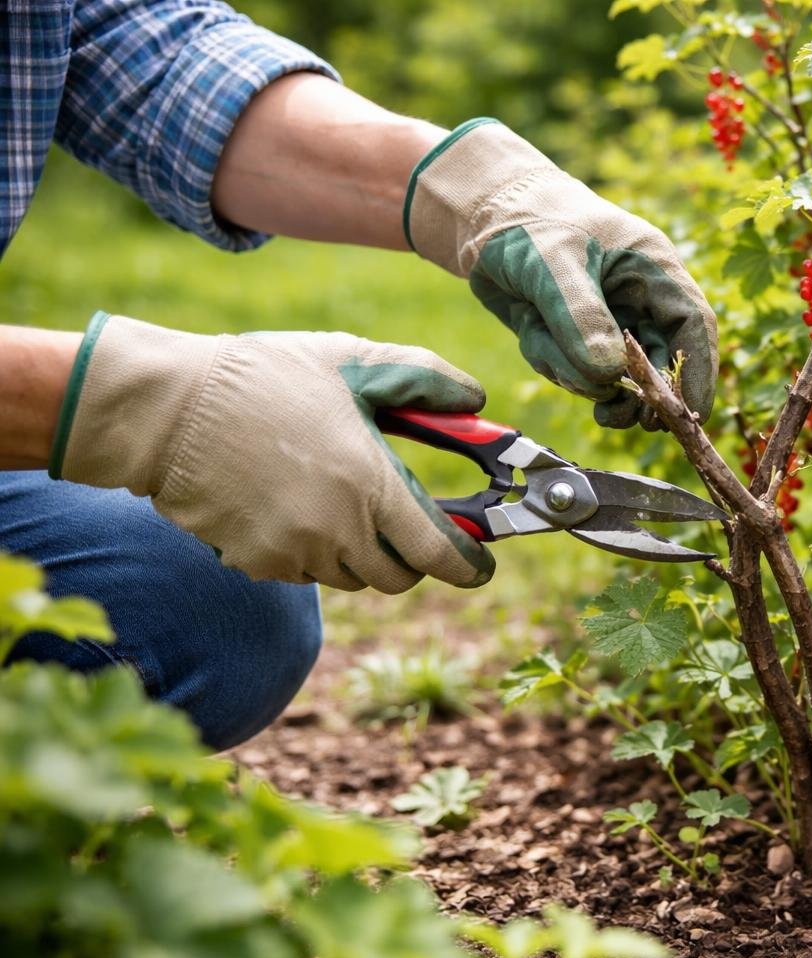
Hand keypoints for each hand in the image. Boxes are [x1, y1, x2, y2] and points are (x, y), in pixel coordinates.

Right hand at [51, 314, 494, 592]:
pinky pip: (303, 571)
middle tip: (409, 524)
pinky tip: (292, 504)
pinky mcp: (255, 563)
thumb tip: (476, 402)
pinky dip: (313, 550)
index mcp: (369, 485)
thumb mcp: (353, 362)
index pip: (438, 553)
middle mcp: (336, 530)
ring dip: (360, 553)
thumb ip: (424, 380)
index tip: (479, 565)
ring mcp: (292, 552)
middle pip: (397, 577)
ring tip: (339, 498)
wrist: (168, 409)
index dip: (468, 566)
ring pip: (350, 576)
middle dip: (412, 557)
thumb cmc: (265, 378)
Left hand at [405, 119, 717, 428]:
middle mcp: (639, 301)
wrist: (481, 219)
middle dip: (636, 394)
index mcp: (653, 270)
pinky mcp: (579, 340)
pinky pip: (577, 374)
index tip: (690, 415)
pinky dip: (553, 362)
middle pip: (661, 364)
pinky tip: (532, 330)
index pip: (693, 326)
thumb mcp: (554, 263)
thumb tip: (610, 375)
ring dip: (580, 376)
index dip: (697, 372)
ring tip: (546, 345)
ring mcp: (609, 324)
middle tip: (612, 414)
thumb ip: (581, 317)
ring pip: (615, 378)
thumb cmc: (528, 223)